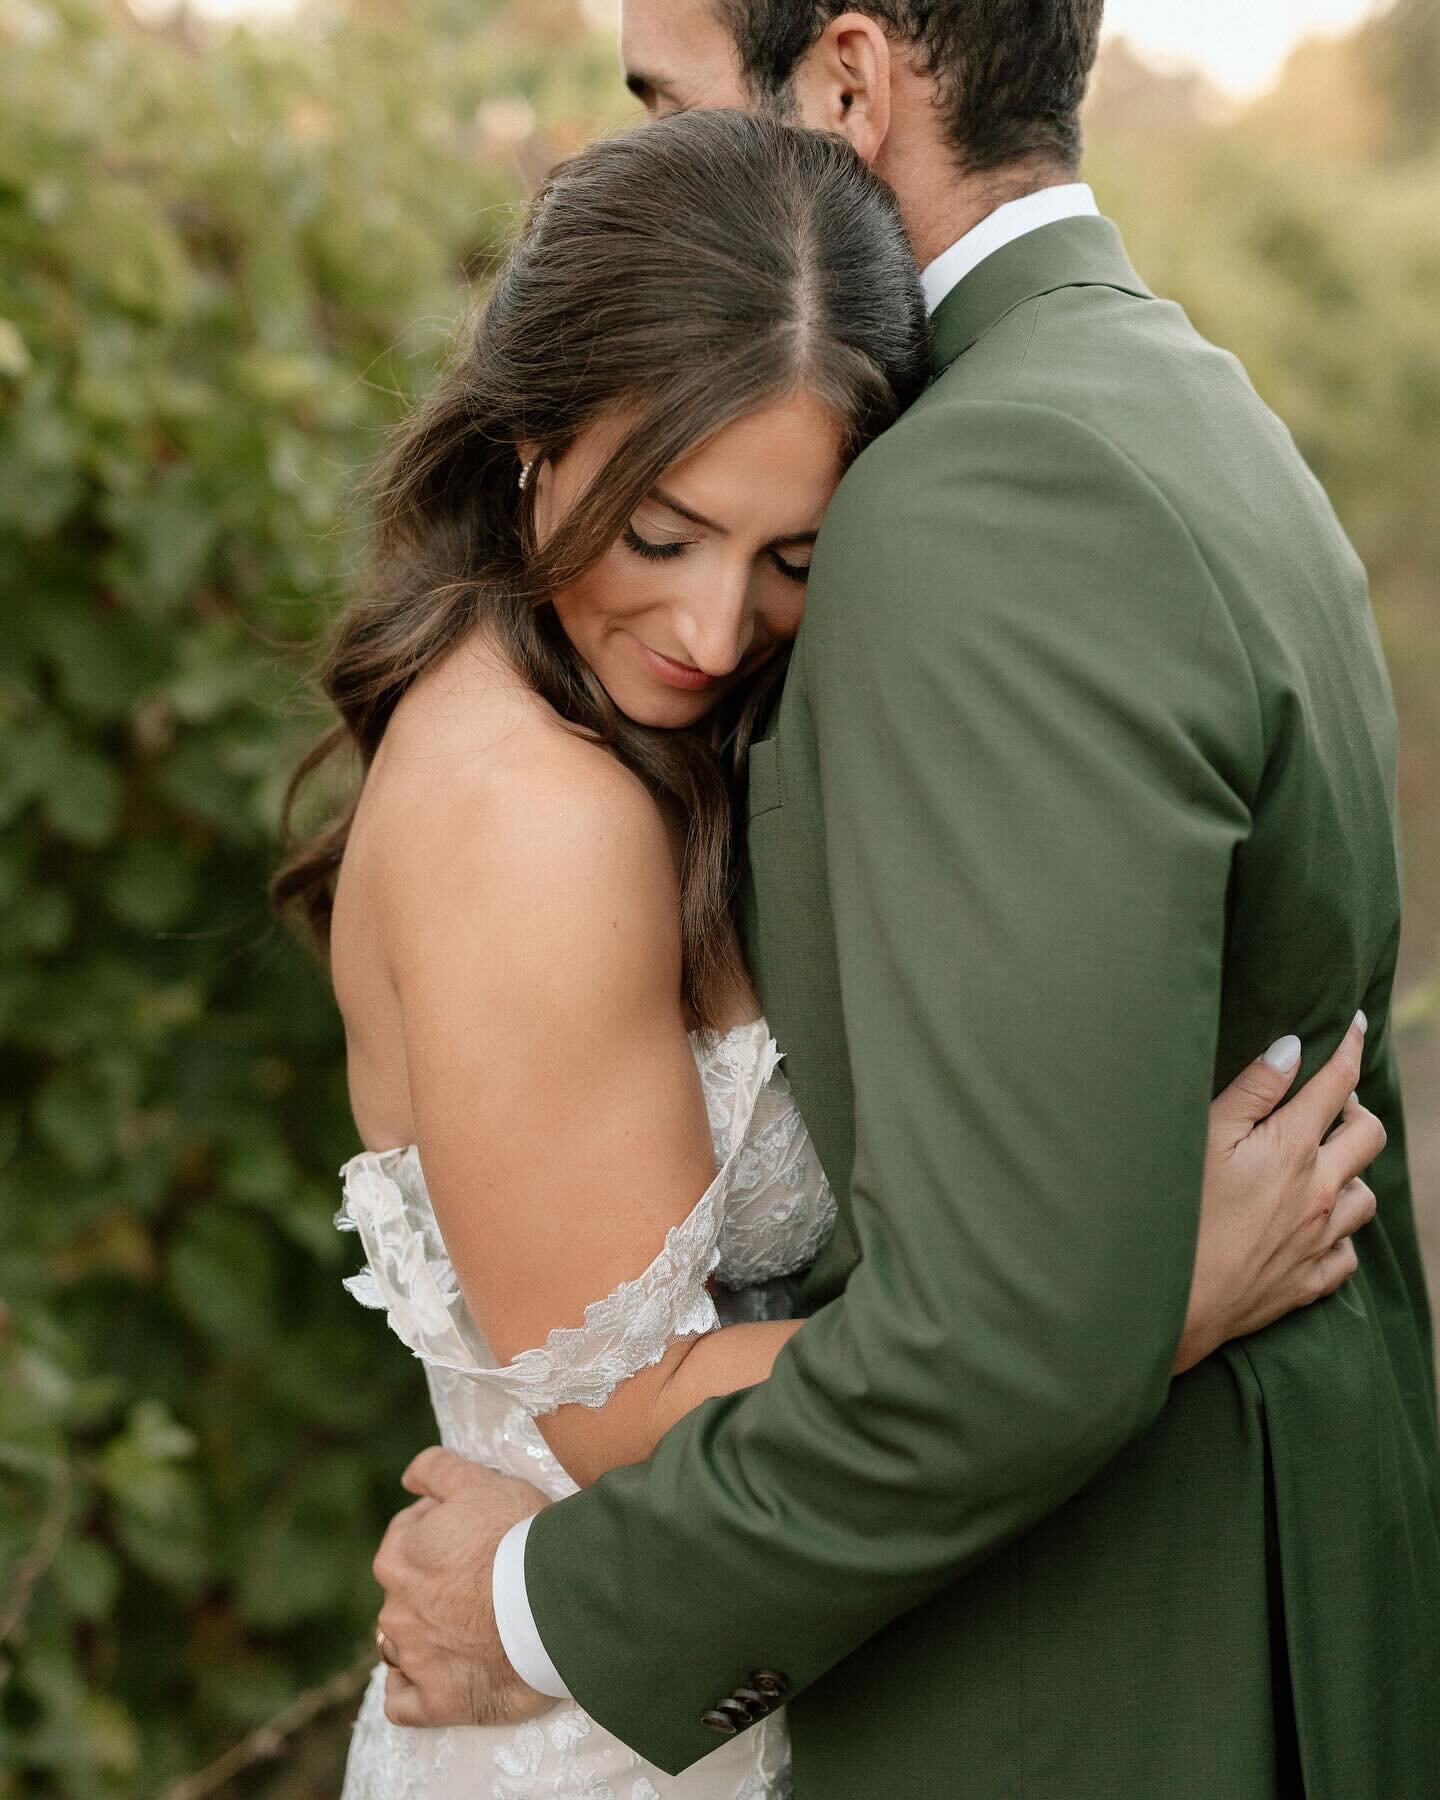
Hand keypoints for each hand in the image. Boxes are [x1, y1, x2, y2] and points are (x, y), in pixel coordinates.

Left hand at [372, 1448, 550, 1727]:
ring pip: (402, 1645)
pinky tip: (439, 1676)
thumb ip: (436, 1470)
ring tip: (470, 1628)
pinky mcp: (436, 1702)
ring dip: (425, 1635)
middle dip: (435, 1583)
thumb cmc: (519, 1536)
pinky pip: (404, 1703)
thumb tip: (408, 1477)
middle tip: (483, 1578)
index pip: (408, 1535)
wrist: (555, 1604)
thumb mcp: (480, 1481)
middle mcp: (395, 1610)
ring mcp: (414, 1660)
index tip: (478, 1533)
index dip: (443, 1528)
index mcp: (398, 1557)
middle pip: (406, 1591)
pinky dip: (415, 1690)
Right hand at [1175, 1012, 1383, 1374]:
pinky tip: (1314, 1226)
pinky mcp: (1309, 1281)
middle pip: (1369, 1136)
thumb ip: (1253, 1089)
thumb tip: (1292, 1047)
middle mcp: (1320, 1191)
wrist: (1176, 1302)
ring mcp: (1320, 1240)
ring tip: (1323, 1165)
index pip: (1336, 1084)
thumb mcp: (1205, 1136)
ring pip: (1367, 1196)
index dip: (1350, 1047)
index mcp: (1292, 1148)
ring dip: (1352, 1173)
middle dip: (1357, 1109)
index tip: (1357, 1024)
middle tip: (1330, 1102)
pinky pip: (1348, 1252)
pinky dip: (1339, 1232)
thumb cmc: (1178, 1210)